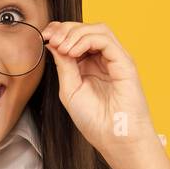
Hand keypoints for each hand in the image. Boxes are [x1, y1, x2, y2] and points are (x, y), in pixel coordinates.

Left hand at [41, 20, 157, 156]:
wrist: (115, 139)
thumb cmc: (95, 121)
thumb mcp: (69, 90)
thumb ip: (63, 65)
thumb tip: (52, 42)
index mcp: (89, 66)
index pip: (76, 37)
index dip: (60, 31)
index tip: (45, 35)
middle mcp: (103, 60)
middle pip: (86, 29)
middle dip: (65, 29)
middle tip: (52, 38)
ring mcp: (115, 60)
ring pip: (97, 29)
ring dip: (76, 33)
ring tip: (63, 47)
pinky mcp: (125, 63)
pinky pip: (106, 39)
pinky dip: (87, 40)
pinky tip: (74, 52)